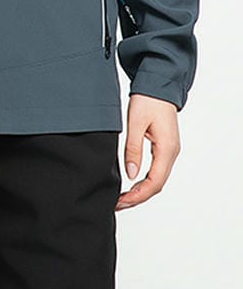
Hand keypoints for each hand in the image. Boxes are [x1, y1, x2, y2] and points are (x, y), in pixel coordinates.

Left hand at [116, 93, 180, 210]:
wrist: (158, 85)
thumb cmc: (148, 100)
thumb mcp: (136, 124)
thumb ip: (133, 149)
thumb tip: (130, 174)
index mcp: (166, 149)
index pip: (154, 182)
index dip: (138, 195)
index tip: (122, 202)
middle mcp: (171, 152)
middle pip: (157, 184)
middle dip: (138, 197)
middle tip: (118, 204)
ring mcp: (169, 150)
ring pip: (157, 179)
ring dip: (141, 191)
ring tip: (122, 197)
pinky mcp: (164, 147)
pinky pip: (156, 170)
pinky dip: (144, 181)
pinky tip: (132, 183)